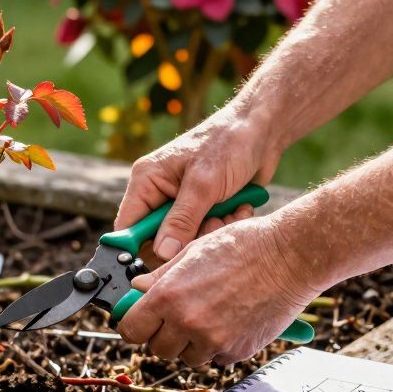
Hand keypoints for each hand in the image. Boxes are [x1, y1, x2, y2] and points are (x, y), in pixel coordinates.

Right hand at [116, 105, 281, 262]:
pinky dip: (225, 226)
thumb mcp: (204, 184)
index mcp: (147, 181)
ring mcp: (182, 202)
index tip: (162, 261)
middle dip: (188, 240)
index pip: (129, 226)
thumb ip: (181, 220)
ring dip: (212, 232)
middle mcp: (160, 193)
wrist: (263, 130)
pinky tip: (240, 209)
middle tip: (212, 226)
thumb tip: (162, 254)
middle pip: (159, 239)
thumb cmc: (229, 143)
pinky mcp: (204, 208)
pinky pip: (206, 232)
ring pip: (186, 239)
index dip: (138, 249)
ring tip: (232, 214)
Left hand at [117, 215, 317, 365]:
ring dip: (191, 343)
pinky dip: (218, 346)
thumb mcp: (193, 251)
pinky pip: (215, 358)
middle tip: (178, 317)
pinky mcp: (237, 351)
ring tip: (208, 316)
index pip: (131, 329)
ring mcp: (213, 340)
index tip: (141, 321)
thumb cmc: (243, 246)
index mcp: (168, 296)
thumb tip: (138, 287)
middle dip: (163, 335)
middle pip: (157, 348)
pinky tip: (229, 321)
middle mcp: (187, 322)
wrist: (289, 257)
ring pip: (186, 357)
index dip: (134, 325)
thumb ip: (161, 276)